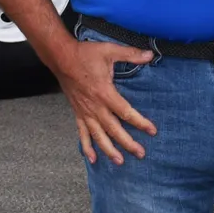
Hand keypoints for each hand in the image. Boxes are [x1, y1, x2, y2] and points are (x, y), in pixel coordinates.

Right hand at [53, 38, 157, 166]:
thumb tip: (150, 54)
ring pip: (98, 136)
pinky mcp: (78, 113)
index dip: (140, 122)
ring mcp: (85, 112)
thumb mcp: (109, 50)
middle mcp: (95, 107)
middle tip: (141, 154)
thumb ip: (130, 53)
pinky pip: (82, 134)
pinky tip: (92, 159)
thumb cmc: (85, 54)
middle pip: (114, 129)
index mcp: (104, 92)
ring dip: (109, 150)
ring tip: (120, 161)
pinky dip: (86, 147)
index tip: (152, 131)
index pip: (126, 112)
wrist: (61, 58)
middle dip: (128, 143)